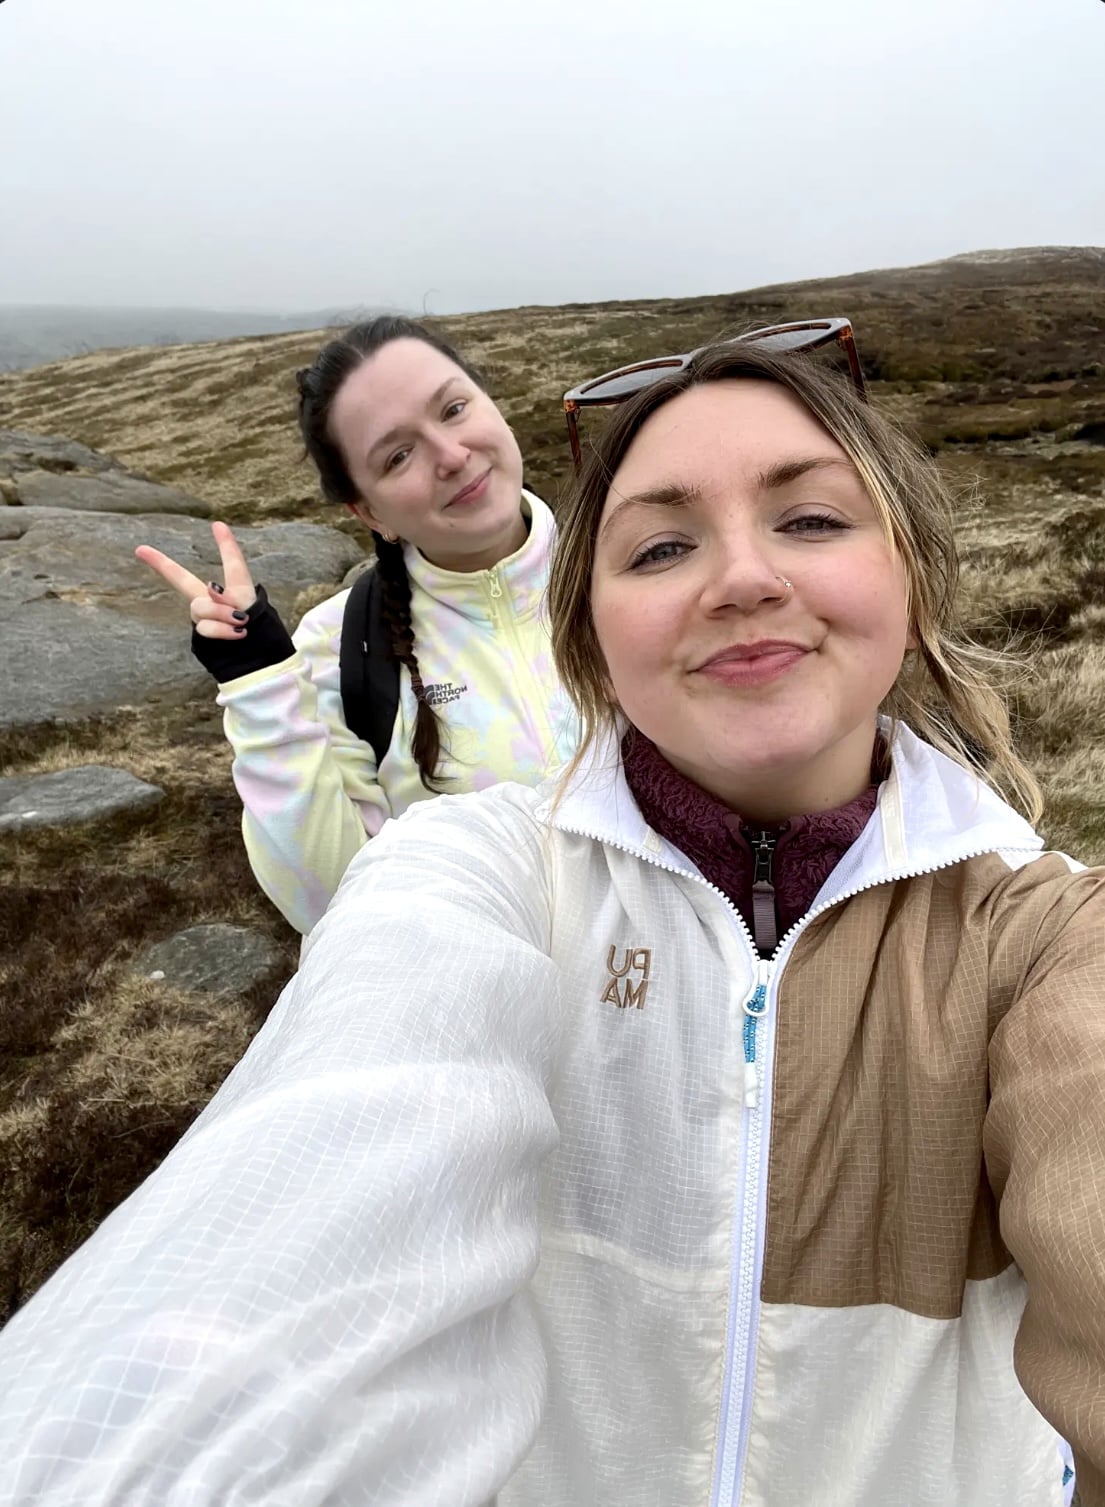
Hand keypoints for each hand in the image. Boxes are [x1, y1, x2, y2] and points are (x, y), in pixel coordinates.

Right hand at [136, 521, 256, 640]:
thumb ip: (227, 597)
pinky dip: (222, 630)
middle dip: (161, 564)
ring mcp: (205, 617)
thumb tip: (209, 589)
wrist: (258, 661)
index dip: (226, 544)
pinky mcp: (203, 635)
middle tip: (141, 550)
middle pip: (183, 580)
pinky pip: (206, 627)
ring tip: (241, 621)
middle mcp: (214, 600)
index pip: (232, 563)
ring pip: (200, 606)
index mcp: (234, 590)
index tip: (218, 524)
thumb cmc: (259, 633)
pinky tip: (238, 633)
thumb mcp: (249, 610)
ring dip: (221, 612)